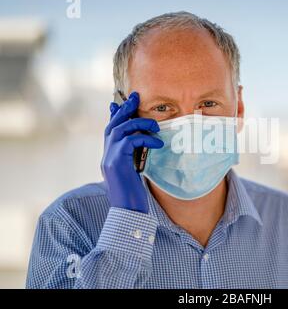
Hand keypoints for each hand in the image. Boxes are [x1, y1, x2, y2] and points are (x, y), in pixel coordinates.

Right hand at [101, 91, 163, 212]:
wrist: (128, 213)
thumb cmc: (134, 196)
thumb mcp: (134, 174)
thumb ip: (134, 159)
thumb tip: (144, 146)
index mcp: (110, 157)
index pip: (110, 131)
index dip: (114, 115)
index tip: (118, 102)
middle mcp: (106, 155)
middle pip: (112, 125)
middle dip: (125, 109)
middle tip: (136, 96)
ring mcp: (109, 158)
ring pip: (119, 129)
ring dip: (139, 122)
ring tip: (156, 125)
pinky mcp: (116, 162)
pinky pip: (130, 140)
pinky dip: (145, 138)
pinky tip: (158, 143)